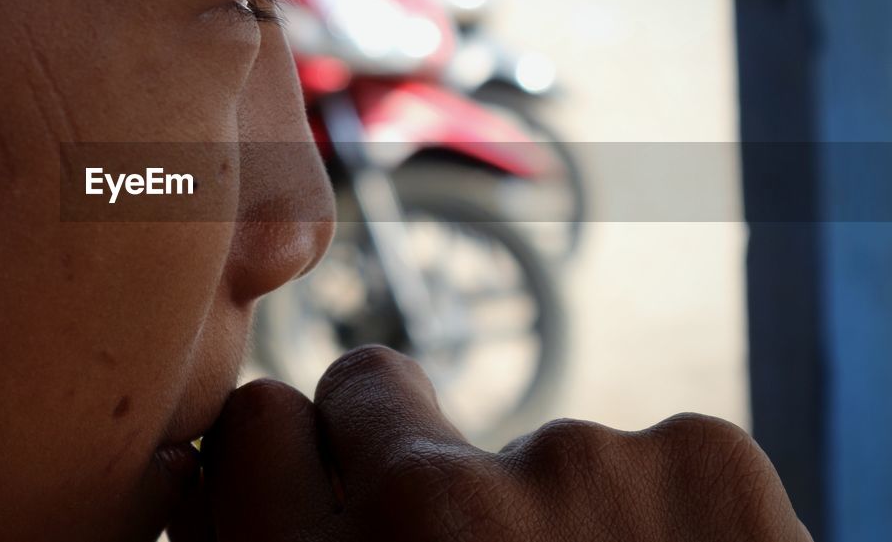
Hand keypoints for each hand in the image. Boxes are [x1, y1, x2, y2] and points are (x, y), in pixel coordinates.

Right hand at [169, 346, 811, 541]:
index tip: (334, 498)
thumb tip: (208, 491)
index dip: (297, 463)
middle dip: (398, 445)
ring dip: (552, 522)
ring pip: (529, 448)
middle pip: (370, 384)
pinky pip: (647, 462)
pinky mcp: (701, 453)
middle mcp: (423, 507)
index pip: (256, 423)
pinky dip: (663, 525)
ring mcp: (571, 465)